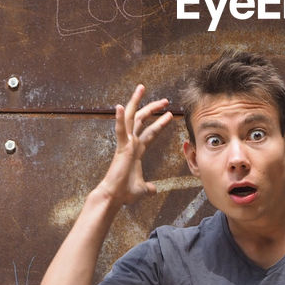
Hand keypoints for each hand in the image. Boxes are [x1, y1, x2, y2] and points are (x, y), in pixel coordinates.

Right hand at [99, 84, 172, 205]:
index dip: (160, 123)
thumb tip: (154, 190)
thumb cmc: (125, 193)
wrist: (114, 197)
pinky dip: (119, 119)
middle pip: (142, 120)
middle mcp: (131, 143)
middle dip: (153, 108)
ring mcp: (126, 144)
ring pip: (131, 118)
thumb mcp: (142, 189)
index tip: (170, 115)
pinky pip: (120, 131)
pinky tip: (120, 106)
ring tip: (141, 87)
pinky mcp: (121, 148)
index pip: (150, 133)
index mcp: (136, 151)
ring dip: (136, 102)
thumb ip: (148, 187)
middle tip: (165, 99)